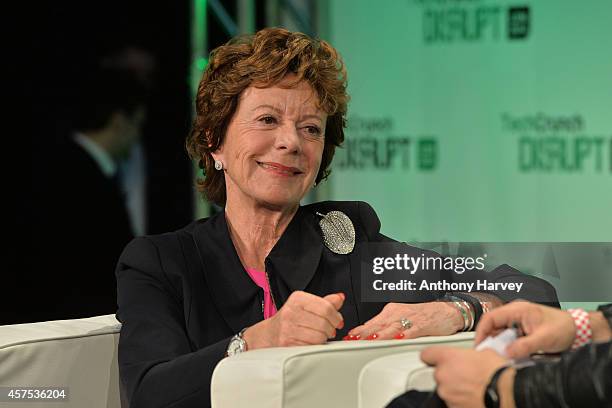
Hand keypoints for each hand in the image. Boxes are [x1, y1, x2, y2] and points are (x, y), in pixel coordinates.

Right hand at [244, 291, 343, 348]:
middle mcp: (291, 311)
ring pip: (319, 336)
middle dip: (330, 329)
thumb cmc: (289, 320)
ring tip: (317, 336)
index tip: (337, 321)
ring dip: (323, 339)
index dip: (336, 317)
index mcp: (297, 298)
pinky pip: (311, 347)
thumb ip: (324, 302)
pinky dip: (314, 347)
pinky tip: (310, 342)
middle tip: (327, 331)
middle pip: (324, 323)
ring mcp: (287, 328)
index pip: (326, 307)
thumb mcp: (305, 305)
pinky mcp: (287, 344)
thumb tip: (340, 298)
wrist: (267, 335)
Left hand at [346, 302, 462, 339]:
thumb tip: (371, 336)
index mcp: (392, 311)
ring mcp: (410, 319)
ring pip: (391, 328)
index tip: (348, 336)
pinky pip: (410, 332)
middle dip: (364, 333)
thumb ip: (387, 327)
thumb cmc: (425, 315)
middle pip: (378, 325)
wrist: (447, 310)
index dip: (360, 329)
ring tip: (367, 340)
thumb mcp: (402, 318)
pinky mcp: (422, 325)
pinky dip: (402, 336)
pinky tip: (395, 339)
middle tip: (352, 339)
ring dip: (378, 334)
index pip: (372, 322)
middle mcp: (399, 313)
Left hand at [421, 347, 512, 407]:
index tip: (436, 358)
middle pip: (439, 374)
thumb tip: (473, 356)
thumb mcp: (486, 353)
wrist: (508, 394)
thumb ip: (471, 354)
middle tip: (466, 375)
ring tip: (474, 387)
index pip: (427, 354)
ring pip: (446, 389)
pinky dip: (462, 400)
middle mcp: (443, 376)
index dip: (432, 356)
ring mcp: (447, 394)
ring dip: (456, 388)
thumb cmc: (498, 374)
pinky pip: (454, 402)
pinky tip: (475, 396)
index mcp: (447, 358)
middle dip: (450, 374)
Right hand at [475, 301, 574, 357]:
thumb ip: (524, 346)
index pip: (490, 317)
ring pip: (500, 332)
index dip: (481, 331)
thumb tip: (507, 352)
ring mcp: (517, 321)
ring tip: (502, 355)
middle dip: (489, 340)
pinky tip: (512, 353)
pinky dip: (508, 346)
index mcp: (517, 309)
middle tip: (489, 353)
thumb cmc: (563, 327)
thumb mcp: (544, 338)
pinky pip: (508, 337)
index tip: (480, 345)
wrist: (577, 329)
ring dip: (499, 344)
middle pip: (493, 325)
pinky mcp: (521, 329)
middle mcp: (515, 313)